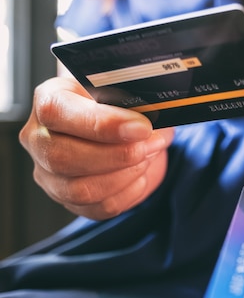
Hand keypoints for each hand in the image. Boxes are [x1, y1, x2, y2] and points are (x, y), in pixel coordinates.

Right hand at [19, 77, 174, 219]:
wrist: (124, 126)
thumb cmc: (119, 104)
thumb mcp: (126, 90)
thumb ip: (132, 100)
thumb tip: (150, 116)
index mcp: (49, 100)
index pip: (57, 113)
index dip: (102, 124)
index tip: (141, 127)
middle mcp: (39, 138)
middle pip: (63, 158)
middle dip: (118, 155)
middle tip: (151, 143)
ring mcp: (49, 174)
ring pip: (80, 189)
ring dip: (125, 175)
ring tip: (149, 156)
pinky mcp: (69, 200)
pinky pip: (99, 207)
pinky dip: (128, 192)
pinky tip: (141, 174)